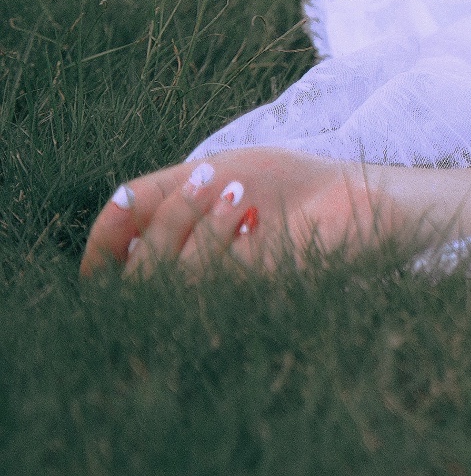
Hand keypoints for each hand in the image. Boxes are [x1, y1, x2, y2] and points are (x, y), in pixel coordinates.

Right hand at [81, 148, 391, 277]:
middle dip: (164, 221)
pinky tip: (252, 211)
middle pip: (138, 279)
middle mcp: (200, 290)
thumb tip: (114, 205)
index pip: (117, 273)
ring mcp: (232, 300)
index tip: (121, 210)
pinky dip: (224, 239)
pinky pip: (217, 284)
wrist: (361, 197)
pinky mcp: (264, 302)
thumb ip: (166, 190)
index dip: (104, 246)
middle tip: (208, 180)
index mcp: (180, 260)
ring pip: (173, 283)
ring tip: (235, 192)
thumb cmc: (290, 186)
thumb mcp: (218, 173)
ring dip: (194, 227)